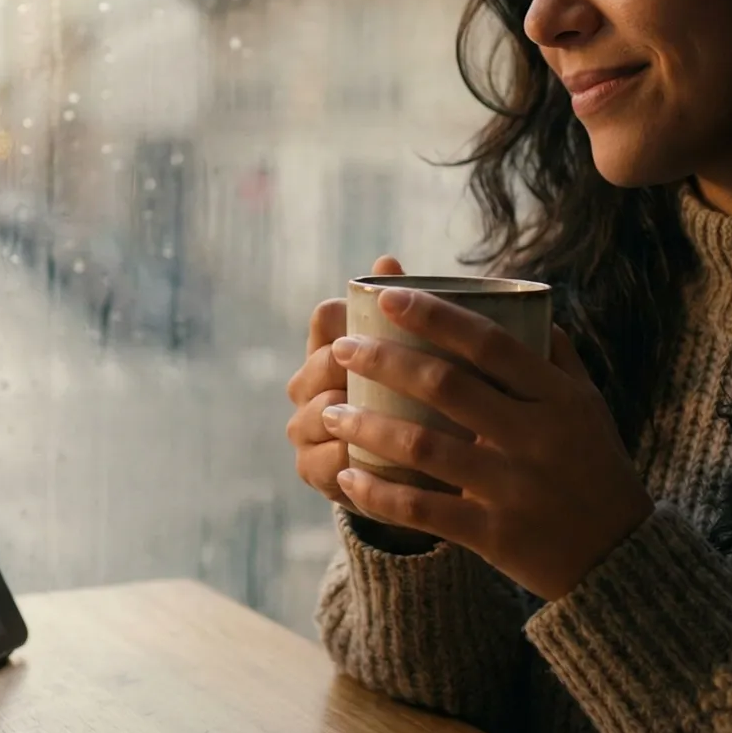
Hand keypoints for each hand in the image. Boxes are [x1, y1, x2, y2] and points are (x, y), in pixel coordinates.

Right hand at [285, 256, 438, 551]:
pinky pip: (323, 463)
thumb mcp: (425, 355)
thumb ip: (410, 310)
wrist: (410, 469)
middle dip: (355, 367)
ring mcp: (306, 428)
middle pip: (321, 363)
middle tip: (399, 375)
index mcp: (330, 345)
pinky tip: (379, 462)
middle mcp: (307, 384)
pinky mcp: (314, 471)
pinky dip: (349, 461)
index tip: (392, 320)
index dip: (354, 317)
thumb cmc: (420, 398)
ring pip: (319, 413)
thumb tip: (386, 261)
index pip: (327, 317)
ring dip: (352, 416)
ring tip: (391, 421)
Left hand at [319, 287, 653, 599]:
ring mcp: (514, 488)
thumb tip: (520, 300)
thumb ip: (556, 355)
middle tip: (342, 348)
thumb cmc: (596, 467)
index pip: (489, 342)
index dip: (434, 316)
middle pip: (446, 386)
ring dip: (367, 426)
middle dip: (383, 361)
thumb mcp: (589, 406)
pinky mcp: (495, 535)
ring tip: (330, 412)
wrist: (618, 557)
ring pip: (424, 446)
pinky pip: (424, 511)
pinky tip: (348, 479)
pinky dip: (379, 494)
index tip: (388, 297)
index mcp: (558, 397)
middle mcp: (536, 437)